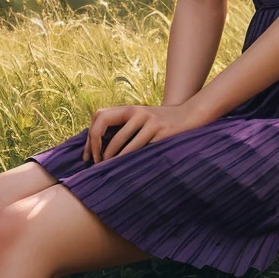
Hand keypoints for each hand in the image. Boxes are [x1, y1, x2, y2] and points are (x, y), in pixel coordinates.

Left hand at [83, 101, 204, 163]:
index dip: (90, 136)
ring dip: (111, 156)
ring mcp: (149, 120)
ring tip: (107, 168)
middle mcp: (136, 111)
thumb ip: (125, 127)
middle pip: (103, 122)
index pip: (99, 116)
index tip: (88, 156)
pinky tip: (126, 167)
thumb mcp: (142, 120)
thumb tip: (98, 148)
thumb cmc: (162, 123)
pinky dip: (130, 159)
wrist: (190, 116)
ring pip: (121, 140)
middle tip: (95, 162)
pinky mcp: (160, 132)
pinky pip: (140, 148)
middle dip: (95, 144)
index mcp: (129, 109)